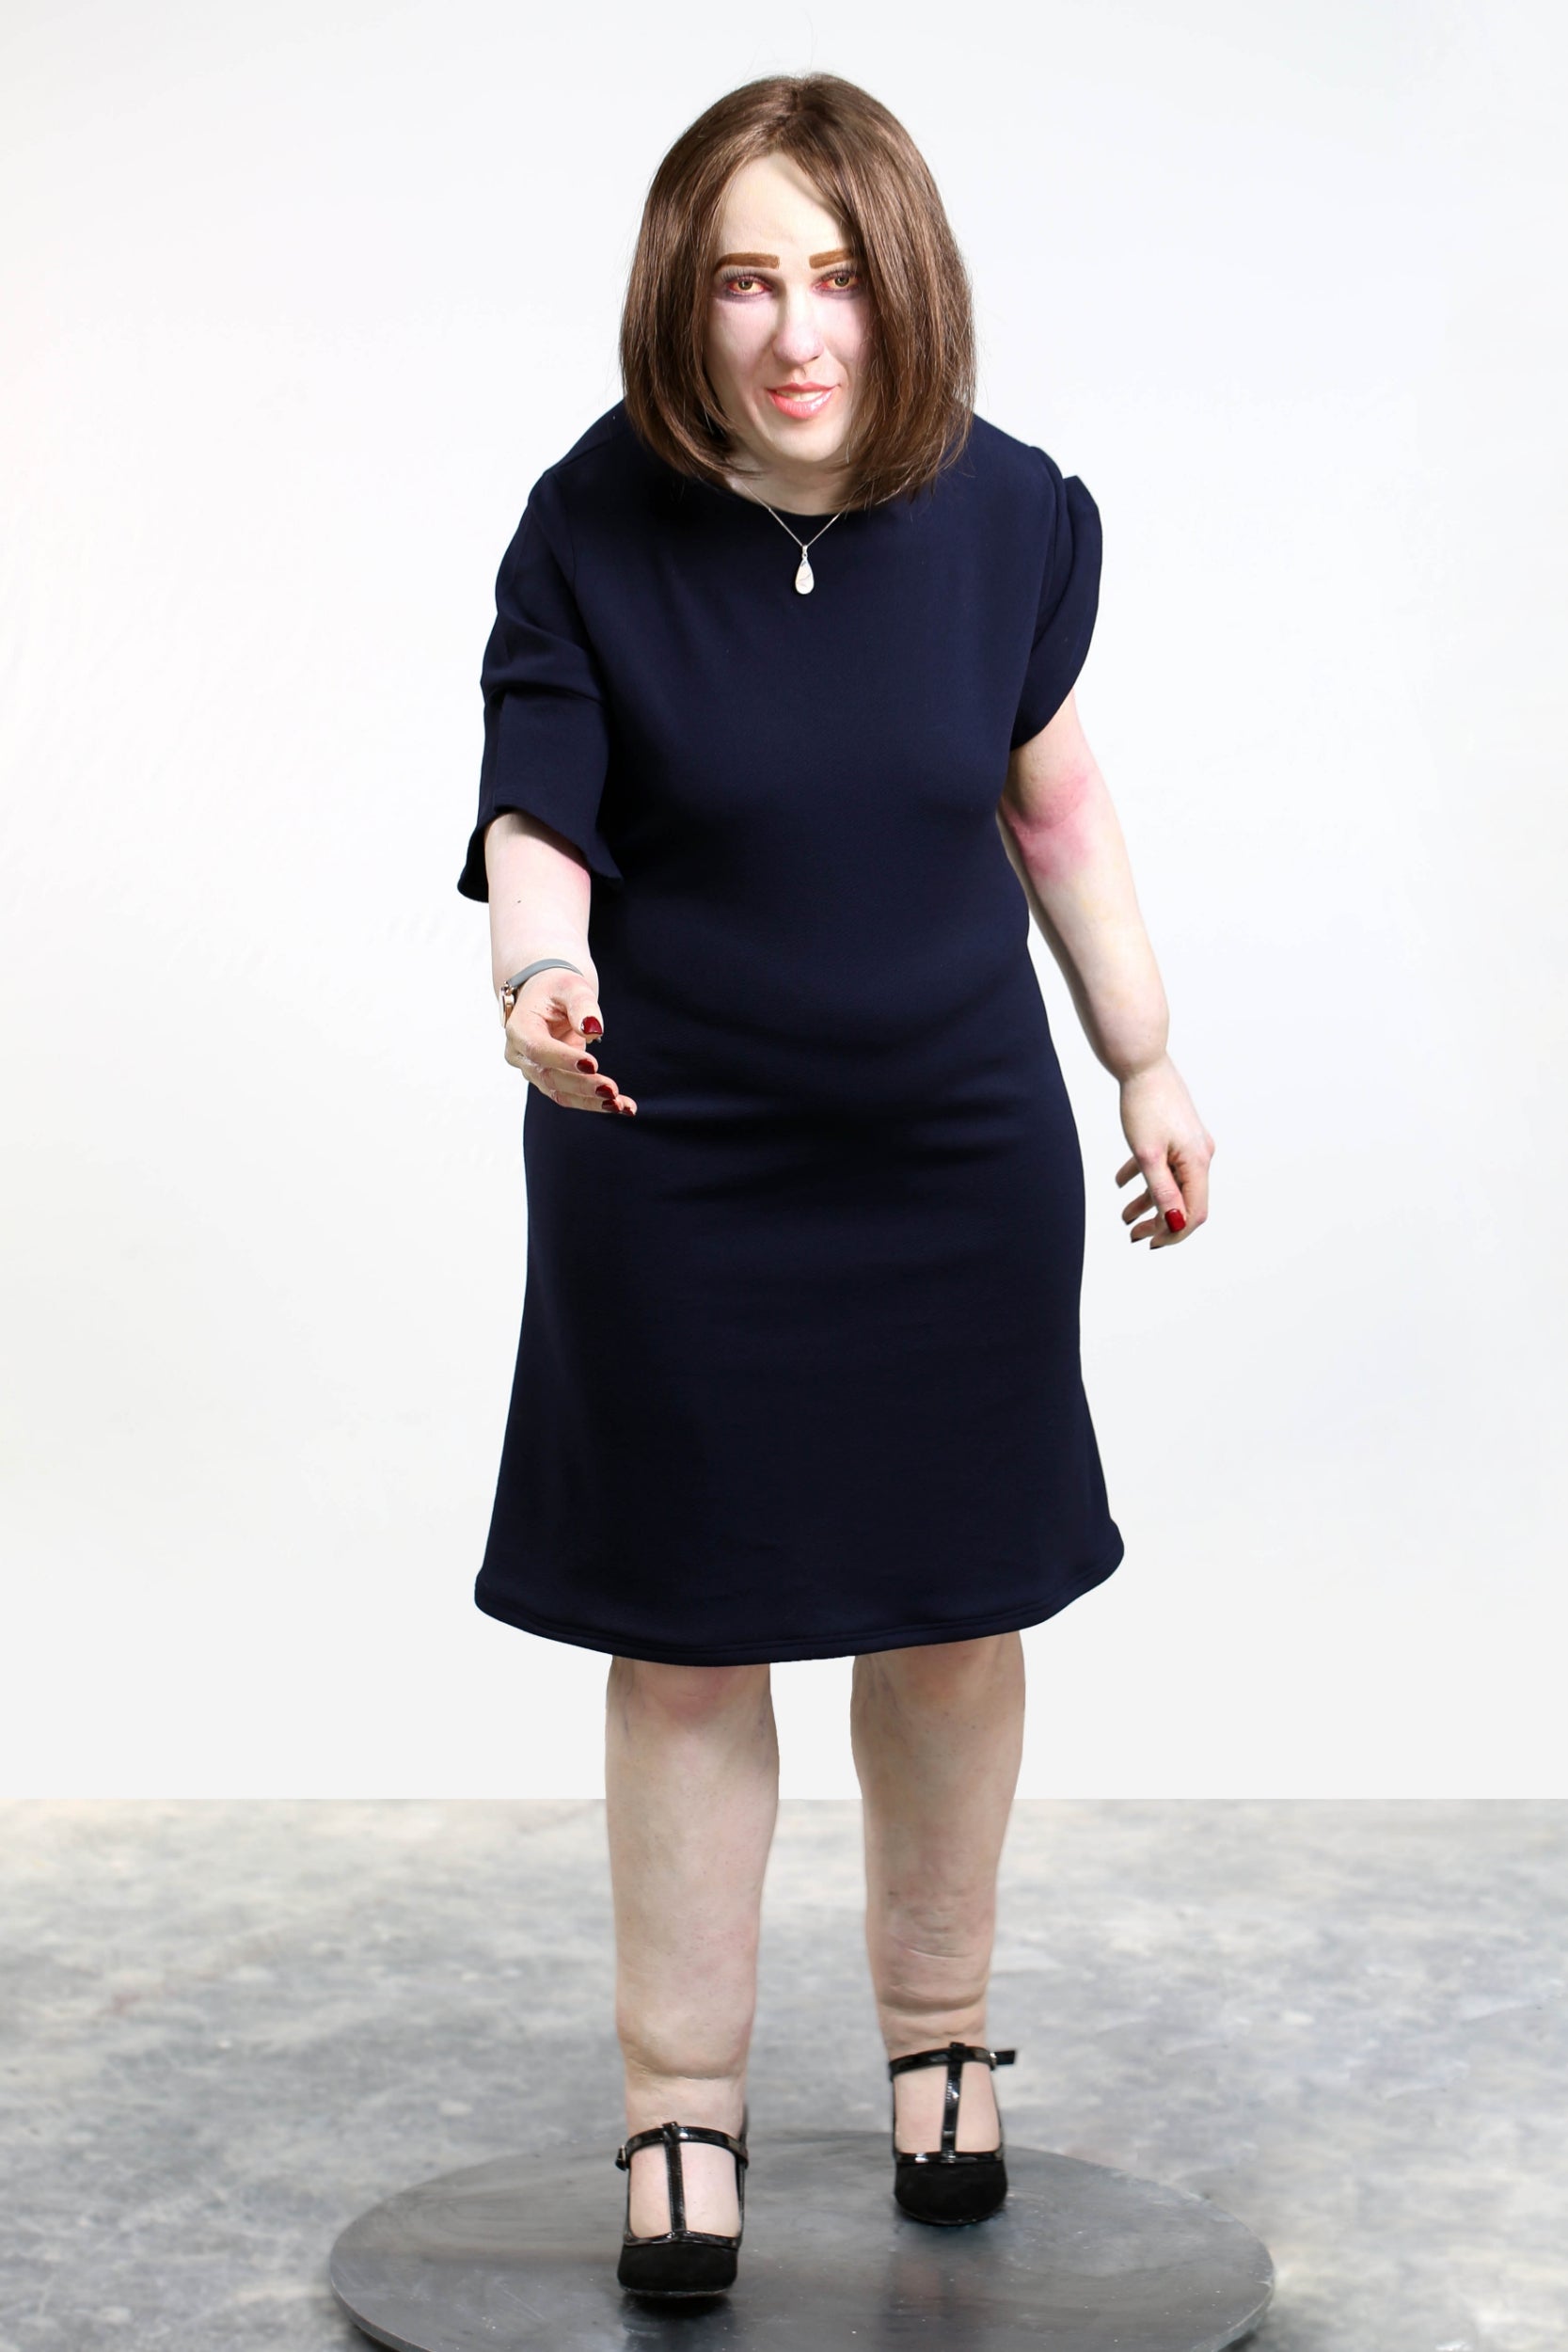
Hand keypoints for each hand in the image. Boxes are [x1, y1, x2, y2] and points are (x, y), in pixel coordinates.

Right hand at [502, 970, 637, 1115]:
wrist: (547, 997)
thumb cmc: (557, 988)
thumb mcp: (571, 987)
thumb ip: (582, 1005)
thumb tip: (593, 1030)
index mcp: (519, 1028)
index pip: (538, 1048)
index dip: (563, 1059)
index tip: (593, 1063)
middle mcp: (520, 1054)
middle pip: (549, 1077)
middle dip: (582, 1085)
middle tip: (612, 1090)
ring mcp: (533, 1070)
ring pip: (560, 1093)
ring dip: (591, 1101)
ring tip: (621, 1105)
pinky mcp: (550, 1080)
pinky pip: (572, 1096)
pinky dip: (595, 1102)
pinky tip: (623, 1106)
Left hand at [1115, 1054, 1212, 1245]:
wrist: (1141, 1063)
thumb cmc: (1143, 1105)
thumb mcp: (1148, 1155)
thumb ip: (1161, 1191)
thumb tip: (1174, 1223)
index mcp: (1197, 1162)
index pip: (1193, 1212)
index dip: (1174, 1233)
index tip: (1150, 1244)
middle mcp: (1200, 1155)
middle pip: (1184, 1200)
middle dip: (1160, 1222)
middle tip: (1134, 1236)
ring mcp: (1189, 1143)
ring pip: (1171, 1183)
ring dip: (1149, 1202)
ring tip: (1125, 1216)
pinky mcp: (1177, 1133)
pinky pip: (1164, 1164)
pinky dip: (1144, 1177)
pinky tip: (1120, 1183)